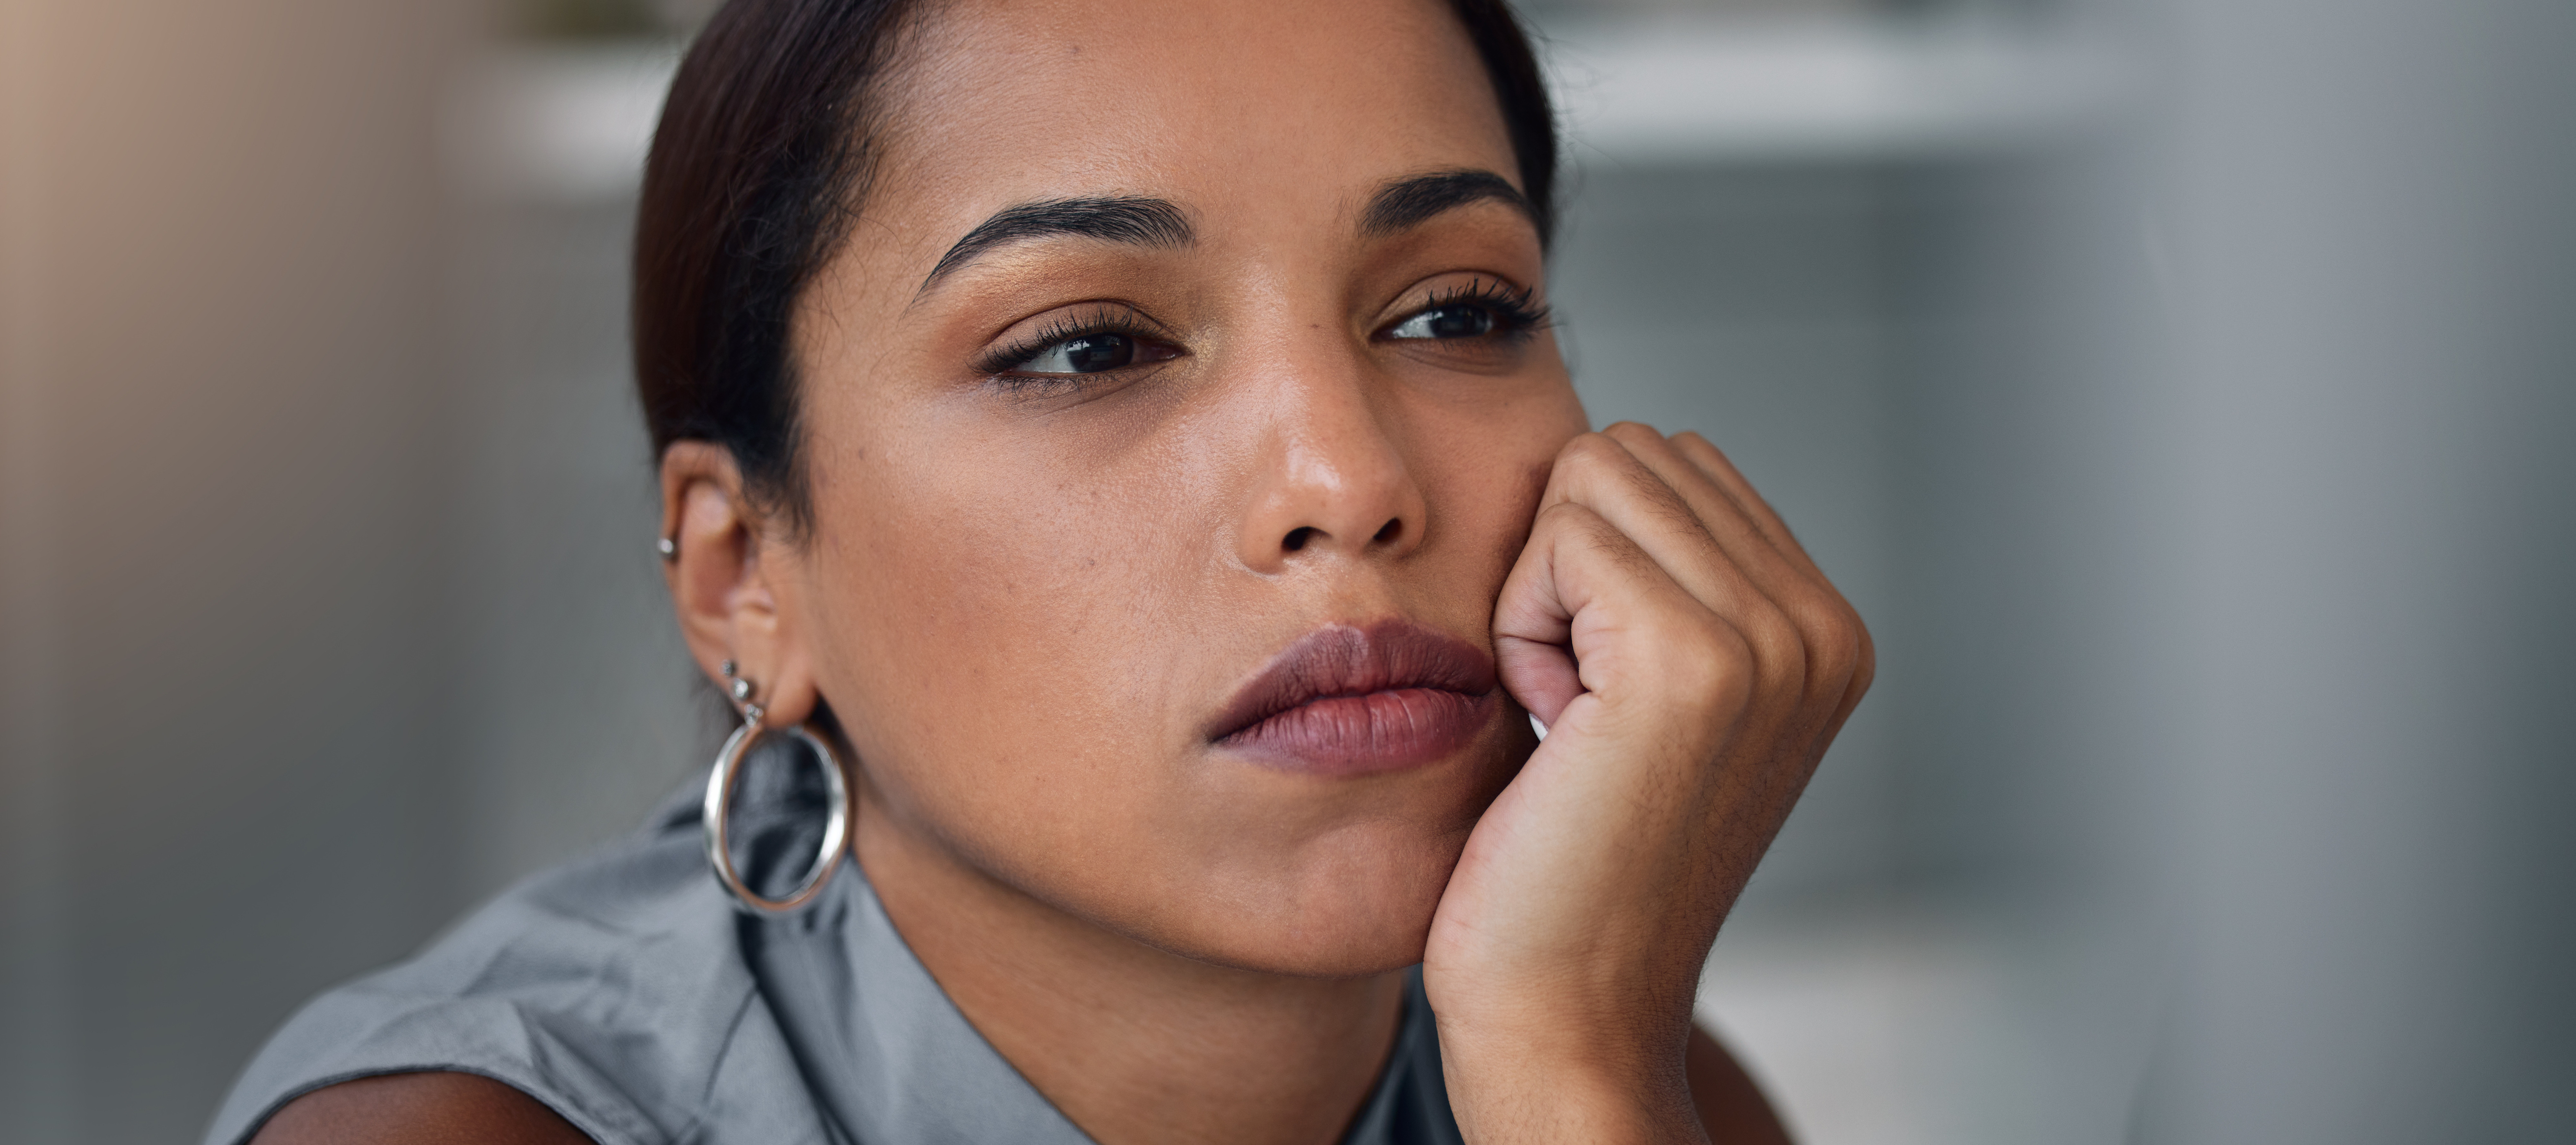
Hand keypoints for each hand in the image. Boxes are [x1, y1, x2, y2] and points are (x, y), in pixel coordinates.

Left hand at [1425, 424, 1871, 1142]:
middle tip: (1579, 701)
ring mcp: (1769, 640)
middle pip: (1633, 453)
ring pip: (1591, 480)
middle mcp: (1821, 627)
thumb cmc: (1574, 853)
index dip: (1596, 562)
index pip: (1675, 462)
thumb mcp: (1652, 690)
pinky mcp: (1691, 657)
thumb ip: (1670, 573)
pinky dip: (1522, 622)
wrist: (1565, 1001)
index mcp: (1826, 629)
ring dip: (1543, 590)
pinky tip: (1554, 722)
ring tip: (1571, 712)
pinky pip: (1560, 534)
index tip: (1606, 691)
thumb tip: (1611, 461)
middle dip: (1568, 561)